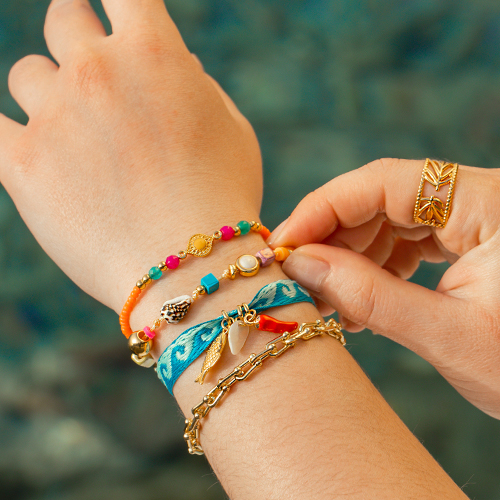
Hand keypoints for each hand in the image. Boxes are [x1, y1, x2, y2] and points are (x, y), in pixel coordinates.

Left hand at [1, 0, 261, 310]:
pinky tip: (26, 151)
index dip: (116, 0)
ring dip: (51, 97)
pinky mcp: (21, 165)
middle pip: (61, 17)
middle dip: (77, 36)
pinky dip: (7, 135)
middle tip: (92, 71)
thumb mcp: (233, 132)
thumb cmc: (224, 200)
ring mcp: (54, 116)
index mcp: (154, 52)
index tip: (117, 16)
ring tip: (80, 141)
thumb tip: (179, 63)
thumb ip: (200, 86)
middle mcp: (97, 70)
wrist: (192, 273)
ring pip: (27, 76)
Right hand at [268, 158, 499, 418]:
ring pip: (390, 218)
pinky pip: (406, 240)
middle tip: (295, 274)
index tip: (283, 243)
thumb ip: (371, 297)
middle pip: (383, 196)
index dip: (325, 207)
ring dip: (350, 255)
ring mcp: (473, 219)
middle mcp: (481, 199)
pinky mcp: (466, 241)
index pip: (388, 182)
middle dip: (332, 235)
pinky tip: (357, 299)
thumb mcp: (450, 336)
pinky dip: (375, 267)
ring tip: (324, 297)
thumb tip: (301, 266)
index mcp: (492, 204)